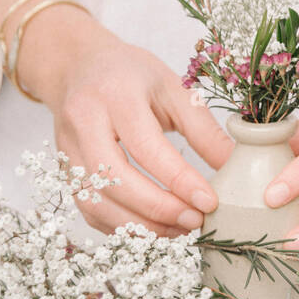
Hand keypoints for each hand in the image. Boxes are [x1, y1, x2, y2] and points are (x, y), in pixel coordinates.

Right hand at [24, 9, 231, 236]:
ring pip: (98, 202)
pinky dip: (122, 227)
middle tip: (196, 221)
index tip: (210, 202)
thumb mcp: (173, 88)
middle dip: (159, 209)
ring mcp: (67, 150)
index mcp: (114, 94)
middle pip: (115, 180)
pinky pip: (90, 211)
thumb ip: (203, 129)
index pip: (146, 147)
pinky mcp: (63, 172)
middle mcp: (82, 123)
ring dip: (141, 226)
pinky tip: (154, 228)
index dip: (178, 180)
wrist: (78, 68)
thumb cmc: (130, 75)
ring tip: (180, 230)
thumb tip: (235, 167)